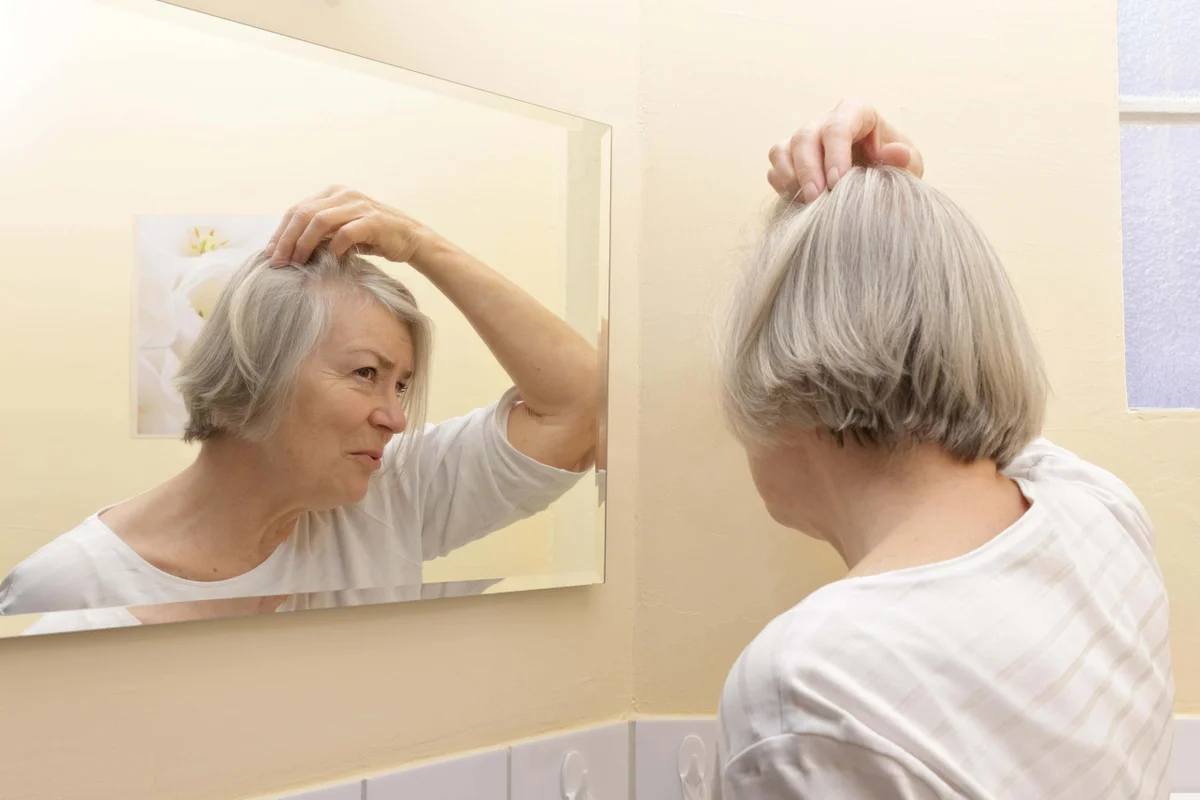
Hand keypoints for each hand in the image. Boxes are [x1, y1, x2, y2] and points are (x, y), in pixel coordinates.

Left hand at [265, 186, 433, 265]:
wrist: (411, 239)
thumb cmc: (374, 237)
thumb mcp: (343, 228)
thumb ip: (320, 231)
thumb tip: (288, 249)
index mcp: (333, 193)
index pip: (297, 209)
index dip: (280, 232)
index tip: (271, 254)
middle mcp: (344, 194)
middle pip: (303, 213)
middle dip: (286, 239)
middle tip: (278, 262)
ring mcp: (359, 206)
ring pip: (320, 221)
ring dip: (304, 244)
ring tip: (297, 263)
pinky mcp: (374, 221)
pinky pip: (345, 233)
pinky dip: (333, 248)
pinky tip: (329, 261)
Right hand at [768, 98, 924, 203]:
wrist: (878, 187)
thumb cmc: (893, 170)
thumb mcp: (910, 165)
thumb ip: (904, 160)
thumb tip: (896, 152)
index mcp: (856, 112)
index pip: (839, 126)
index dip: (835, 154)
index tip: (839, 184)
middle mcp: (825, 121)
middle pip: (805, 136)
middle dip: (808, 169)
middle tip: (817, 199)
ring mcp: (804, 140)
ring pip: (782, 149)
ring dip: (789, 177)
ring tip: (805, 203)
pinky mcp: (789, 160)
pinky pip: (774, 168)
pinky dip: (782, 186)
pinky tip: (798, 202)